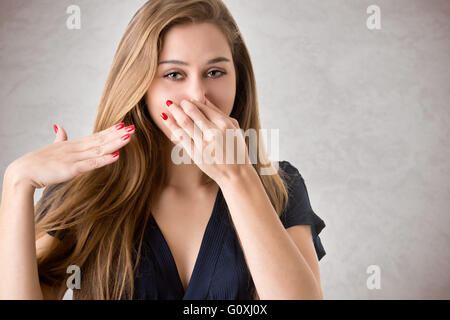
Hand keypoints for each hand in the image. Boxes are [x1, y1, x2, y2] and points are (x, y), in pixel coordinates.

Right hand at [5, 123, 134, 188]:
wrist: (22, 172)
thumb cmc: (37, 163)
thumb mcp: (51, 148)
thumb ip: (59, 138)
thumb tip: (59, 126)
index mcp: (72, 145)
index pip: (95, 136)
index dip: (110, 131)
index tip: (123, 125)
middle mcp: (75, 149)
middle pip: (100, 140)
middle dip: (117, 135)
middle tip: (133, 128)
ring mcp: (73, 158)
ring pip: (98, 150)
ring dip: (115, 143)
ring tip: (129, 137)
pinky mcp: (71, 170)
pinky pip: (91, 164)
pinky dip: (104, 160)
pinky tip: (116, 156)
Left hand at [160, 95, 253, 184]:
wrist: (234, 173)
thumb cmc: (236, 149)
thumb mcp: (234, 128)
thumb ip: (220, 113)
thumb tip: (205, 99)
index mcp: (224, 124)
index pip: (204, 108)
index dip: (193, 102)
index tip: (186, 101)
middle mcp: (213, 133)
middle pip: (193, 113)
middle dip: (181, 105)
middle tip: (173, 101)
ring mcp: (204, 144)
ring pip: (184, 123)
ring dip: (174, 112)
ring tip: (168, 106)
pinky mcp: (196, 154)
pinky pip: (181, 137)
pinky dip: (172, 126)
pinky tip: (165, 119)